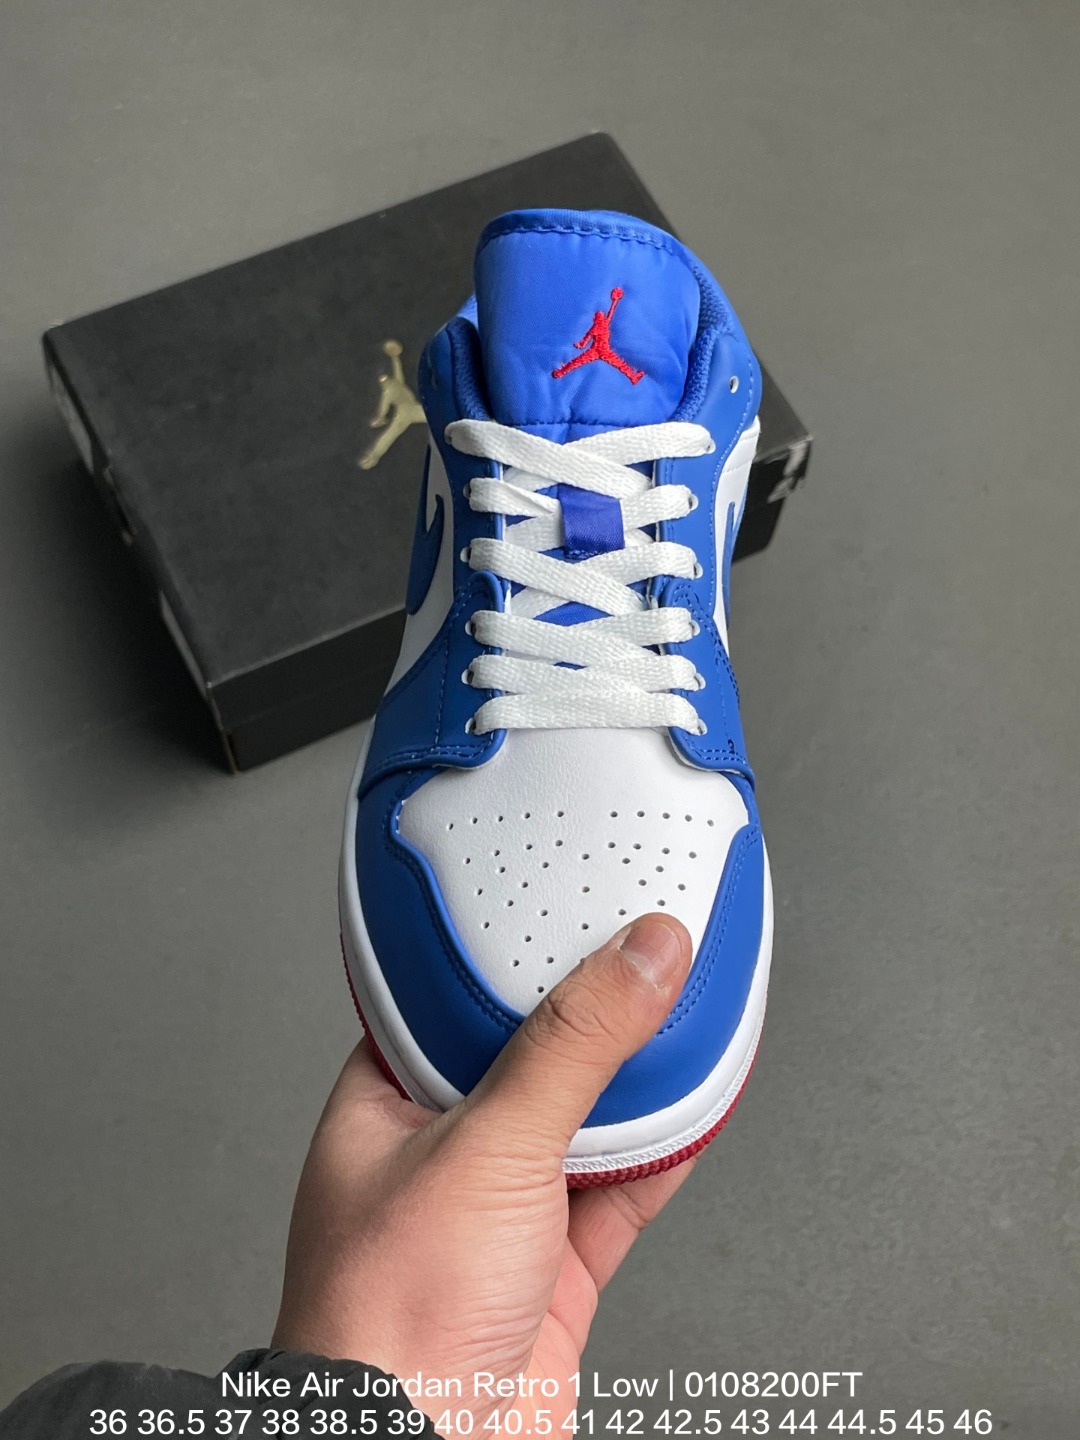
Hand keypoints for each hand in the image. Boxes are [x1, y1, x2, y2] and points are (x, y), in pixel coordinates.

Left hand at [273, 914, 695, 1430]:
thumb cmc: (387, 1319)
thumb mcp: (487, 1146)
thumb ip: (572, 1049)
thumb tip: (637, 958)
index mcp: (389, 1101)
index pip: (455, 997)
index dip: (514, 949)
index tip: (570, 905)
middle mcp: (443, 1151)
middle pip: (532, 1054)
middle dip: (589, 1013)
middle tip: (643, 949)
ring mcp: (500, 1212)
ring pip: (584, 1120)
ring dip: (637, 1081)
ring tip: (683, 1012)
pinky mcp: (552, 1268)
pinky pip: (622, 1189)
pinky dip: (665, 1151)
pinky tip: (696, 1110)